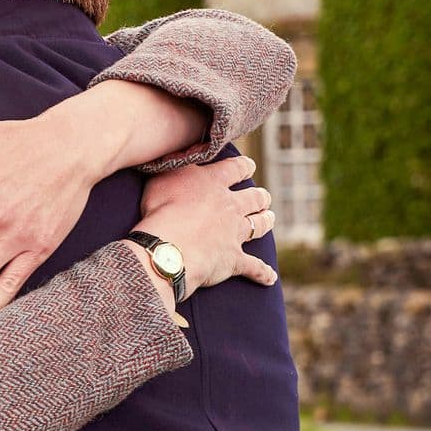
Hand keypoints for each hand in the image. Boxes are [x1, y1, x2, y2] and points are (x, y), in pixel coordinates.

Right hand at [135, 155, 278, 293]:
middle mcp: (230, 206)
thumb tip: (182, 152)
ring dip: (265, 222)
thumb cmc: (160, 211)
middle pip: (255, 197)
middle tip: (261, 196)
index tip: (247, 166)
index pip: (237, 168)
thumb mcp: (160, 178)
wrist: (168, 249)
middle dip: (260, 196)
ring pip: (259, 225)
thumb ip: (175, 166)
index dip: (244, 166)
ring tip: (268, 219)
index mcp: (213, 183)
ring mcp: (235, 233)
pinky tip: (270, 278)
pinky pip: (254, 268)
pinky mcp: (234, 259)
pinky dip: (263, 273)